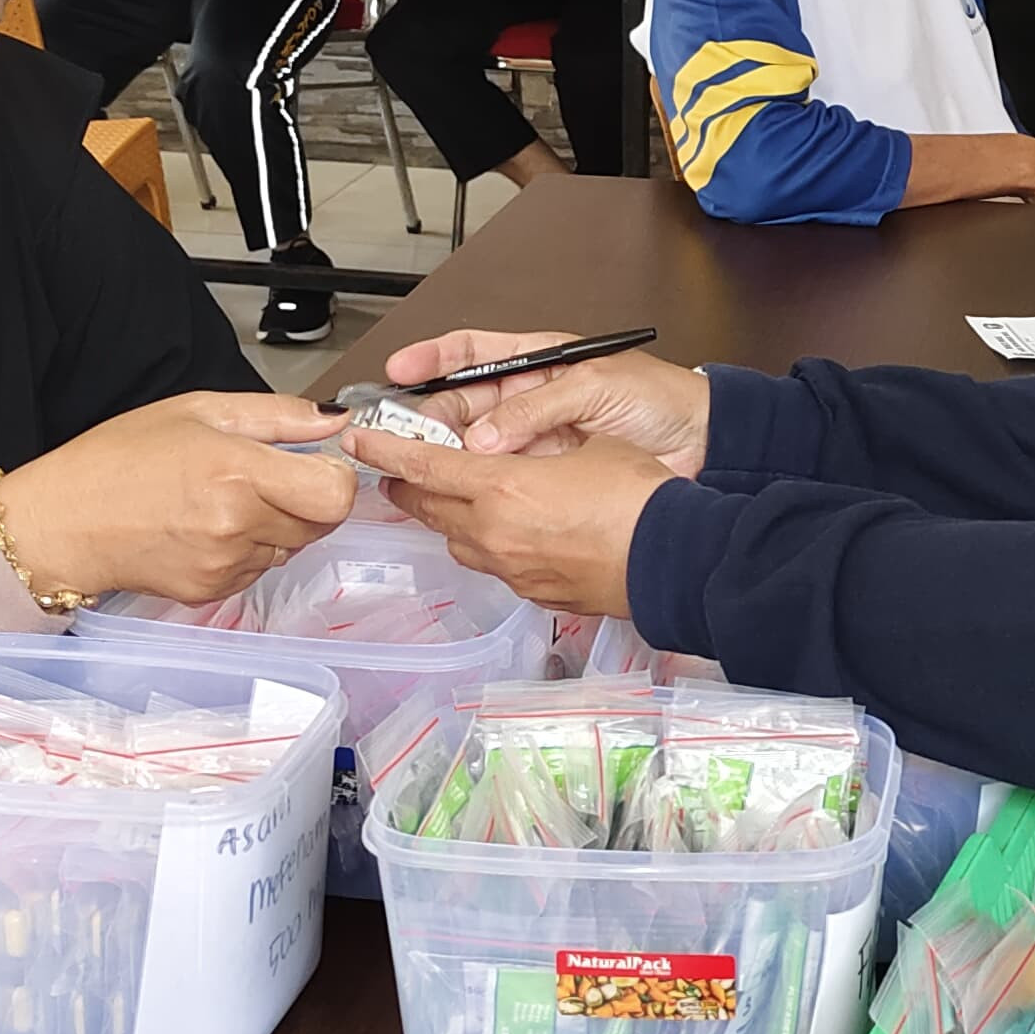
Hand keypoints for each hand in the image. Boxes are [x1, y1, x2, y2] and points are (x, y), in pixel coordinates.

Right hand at [0, 391, 357, 605]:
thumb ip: (277, 415)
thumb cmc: (117, 460)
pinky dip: (248, 549)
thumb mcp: (198, 410)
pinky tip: (207, 527)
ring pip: (293, 547)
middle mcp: (236, 524)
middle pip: (323, 522)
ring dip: (277, 525)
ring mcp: (225, 564)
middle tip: (264, 477)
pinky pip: (259, 569)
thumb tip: (334, 420)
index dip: (336, 475)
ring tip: (224, 500)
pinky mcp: (212, 592)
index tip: (315, 462)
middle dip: (307, 498)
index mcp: (236, 471)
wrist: (62, 522)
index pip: (336, 492)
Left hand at [361, 438, 672, 617]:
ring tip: (460, 500)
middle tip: (399, 470)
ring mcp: (511, 569)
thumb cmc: (641, 500)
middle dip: (408, 485)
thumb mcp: (589, 446)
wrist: (675, 560)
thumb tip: (525, 451)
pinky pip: (494, 564)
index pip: (423, 465)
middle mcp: (494, 532)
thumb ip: (541, 447)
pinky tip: (516, 533)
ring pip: (458, 540)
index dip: (385, 449)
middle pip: (428, 507)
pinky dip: (491, 544)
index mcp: (501, 487)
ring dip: (450, 517)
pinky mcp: (533, 594)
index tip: (359, 439)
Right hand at [370, 329, 712, 470]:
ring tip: (420, 464)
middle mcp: (529, 398)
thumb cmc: (660, 398)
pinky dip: (478, 484)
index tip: (399, 370)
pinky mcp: (547, 475)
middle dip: (429, 416)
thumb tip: (483, 436)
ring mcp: (535, 438)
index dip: (432, 358)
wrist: (704, 441)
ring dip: (448, 454)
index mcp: (537, 362)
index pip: (471, 353)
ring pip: (475, 445)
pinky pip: (502, 478)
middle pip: (462, 404)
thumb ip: (538, 406)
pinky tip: (461, 491)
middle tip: (403, 433)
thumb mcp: (595, 386)